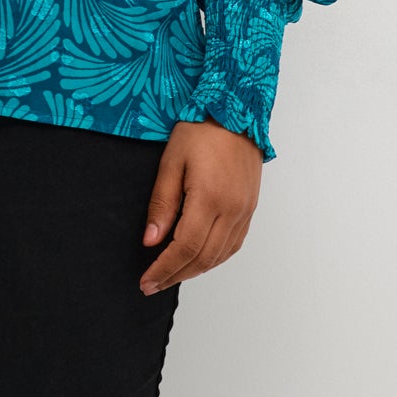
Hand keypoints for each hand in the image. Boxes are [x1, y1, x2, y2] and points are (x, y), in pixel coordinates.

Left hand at [139, 116, 262, 294]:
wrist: (236, 111)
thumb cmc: (200, 131)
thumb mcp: (172, 162)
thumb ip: (162, 204)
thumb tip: (151, 241)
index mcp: (210, 198)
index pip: (184, 247)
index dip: (164, 269)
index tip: (146, 282)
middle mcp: (232, 210)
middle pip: (203, 258)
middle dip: (176, 275)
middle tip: (152, 285)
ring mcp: (244, 211)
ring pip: (220, 256)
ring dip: (194, 271)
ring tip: (171, 275)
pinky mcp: (250, 208)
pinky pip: (233, 244)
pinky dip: (214, 258)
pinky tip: (198, 260)